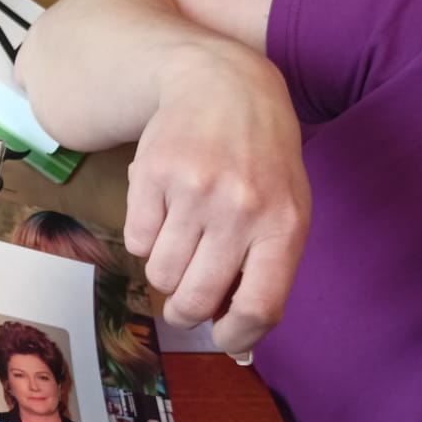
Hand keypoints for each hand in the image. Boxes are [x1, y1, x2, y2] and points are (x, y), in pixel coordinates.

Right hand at [124, 42, 309, 353]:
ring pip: (160, 274)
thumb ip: (265, 266)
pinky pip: (136, 240)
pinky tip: (164, 208)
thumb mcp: (285, 206)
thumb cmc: (259, 157)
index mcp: (283, 225)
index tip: (222, 337)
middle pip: (196, 299)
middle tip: (183, 304)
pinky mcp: (152, 176)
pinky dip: (145, 236)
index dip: (235, 337)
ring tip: (180, 240)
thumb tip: (229, 330)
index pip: (258, 308)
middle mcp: (239, 210)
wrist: (223, 83)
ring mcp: (193, 191)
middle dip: (185, 312)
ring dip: (165, 269)